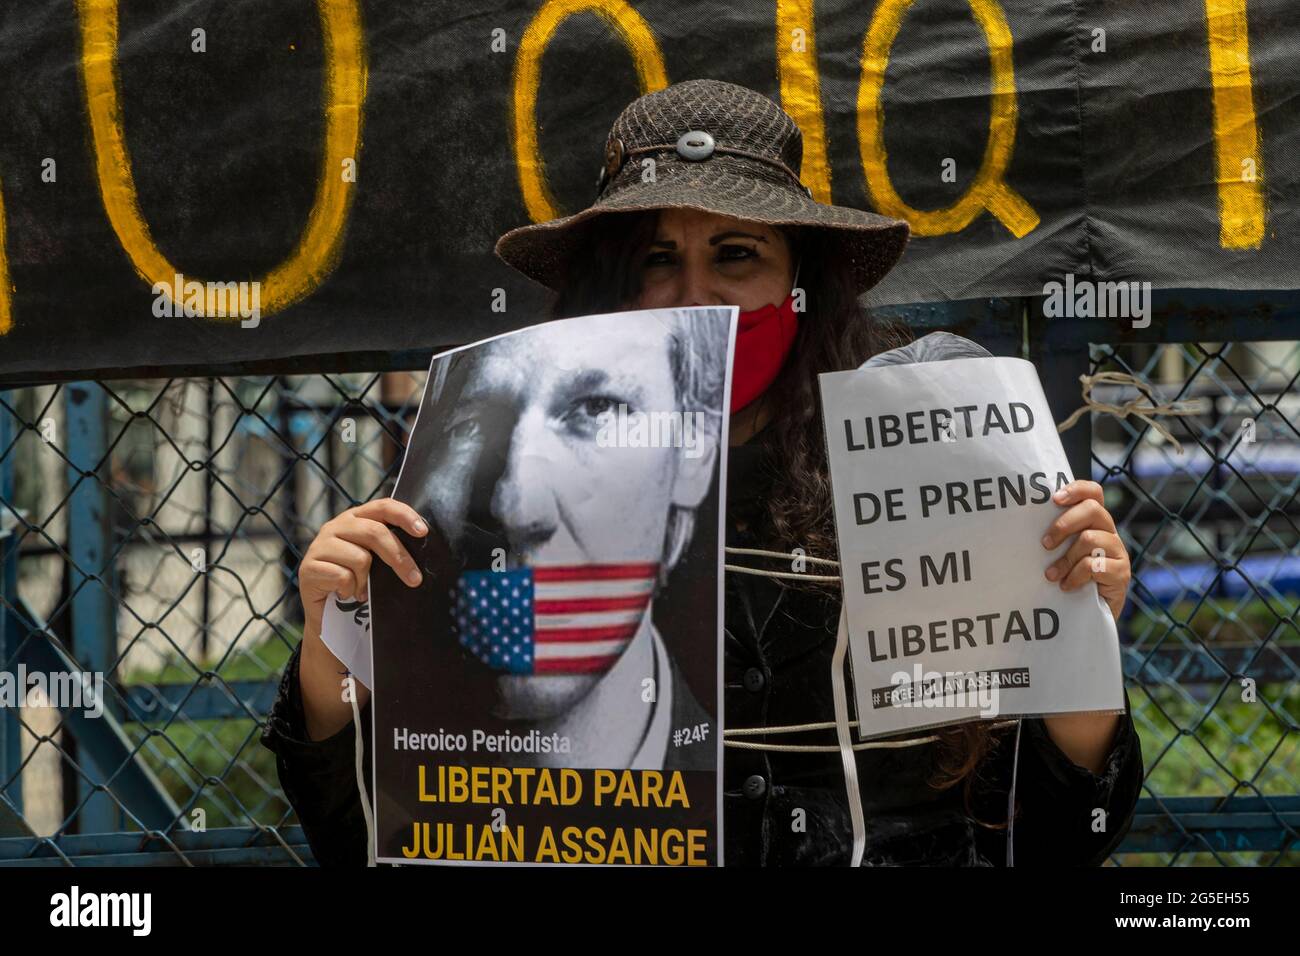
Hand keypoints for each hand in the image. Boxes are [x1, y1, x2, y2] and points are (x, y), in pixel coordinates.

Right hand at [297, 497, 428, 631]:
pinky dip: (351, 591)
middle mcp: (336, 526)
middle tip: (415, 579)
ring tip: (362, 590)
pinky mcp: (308, 567)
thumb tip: (421, 545)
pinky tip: (346, 595)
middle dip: (399, 557)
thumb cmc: (357, 583)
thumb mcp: (376, 561)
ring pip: (360, 558)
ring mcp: (319, 545)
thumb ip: (388, 547)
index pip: (382, 506)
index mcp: (355, 518)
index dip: (404, 515)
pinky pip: (343, 577)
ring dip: (367, 582)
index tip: (423, 532)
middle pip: (374, 532)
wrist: (326, 614)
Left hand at [1041, 480, 1130, 622]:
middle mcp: (1109, 532)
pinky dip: (1076, 576)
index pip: (1094, 493)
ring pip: (1090, 539)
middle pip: (1093, 510)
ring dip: (1065, 558)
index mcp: (1094, 522)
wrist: (1089, 614)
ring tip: (1051, 575)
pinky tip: (1067, 586)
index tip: (1054, 498)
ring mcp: (1118, 552)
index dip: (1077, 489)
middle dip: (1064, 524)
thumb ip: (1054, 535)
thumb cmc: (1068, 577)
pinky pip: (1095, 566)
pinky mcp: (1122, 573)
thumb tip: (1021, 520)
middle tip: (1045, 544)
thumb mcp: (1060, 553)